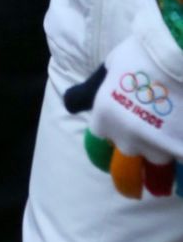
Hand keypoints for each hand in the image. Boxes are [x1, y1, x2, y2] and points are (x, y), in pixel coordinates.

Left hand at [65, 35, 182, 199]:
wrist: (172, 54)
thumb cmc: (136, 58)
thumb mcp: (104, 73)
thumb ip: (87, 94)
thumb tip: (69, 104)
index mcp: (105, 121)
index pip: (97, 153)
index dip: (102, 158)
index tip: (108, 160)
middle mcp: (129, 140)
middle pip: (126, 176)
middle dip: (129, 183)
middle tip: (134, 187)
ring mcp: (158, 148)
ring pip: (158, 181)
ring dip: (159, 183)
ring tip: (163, 184)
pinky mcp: (181, 150)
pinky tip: (181, 174)